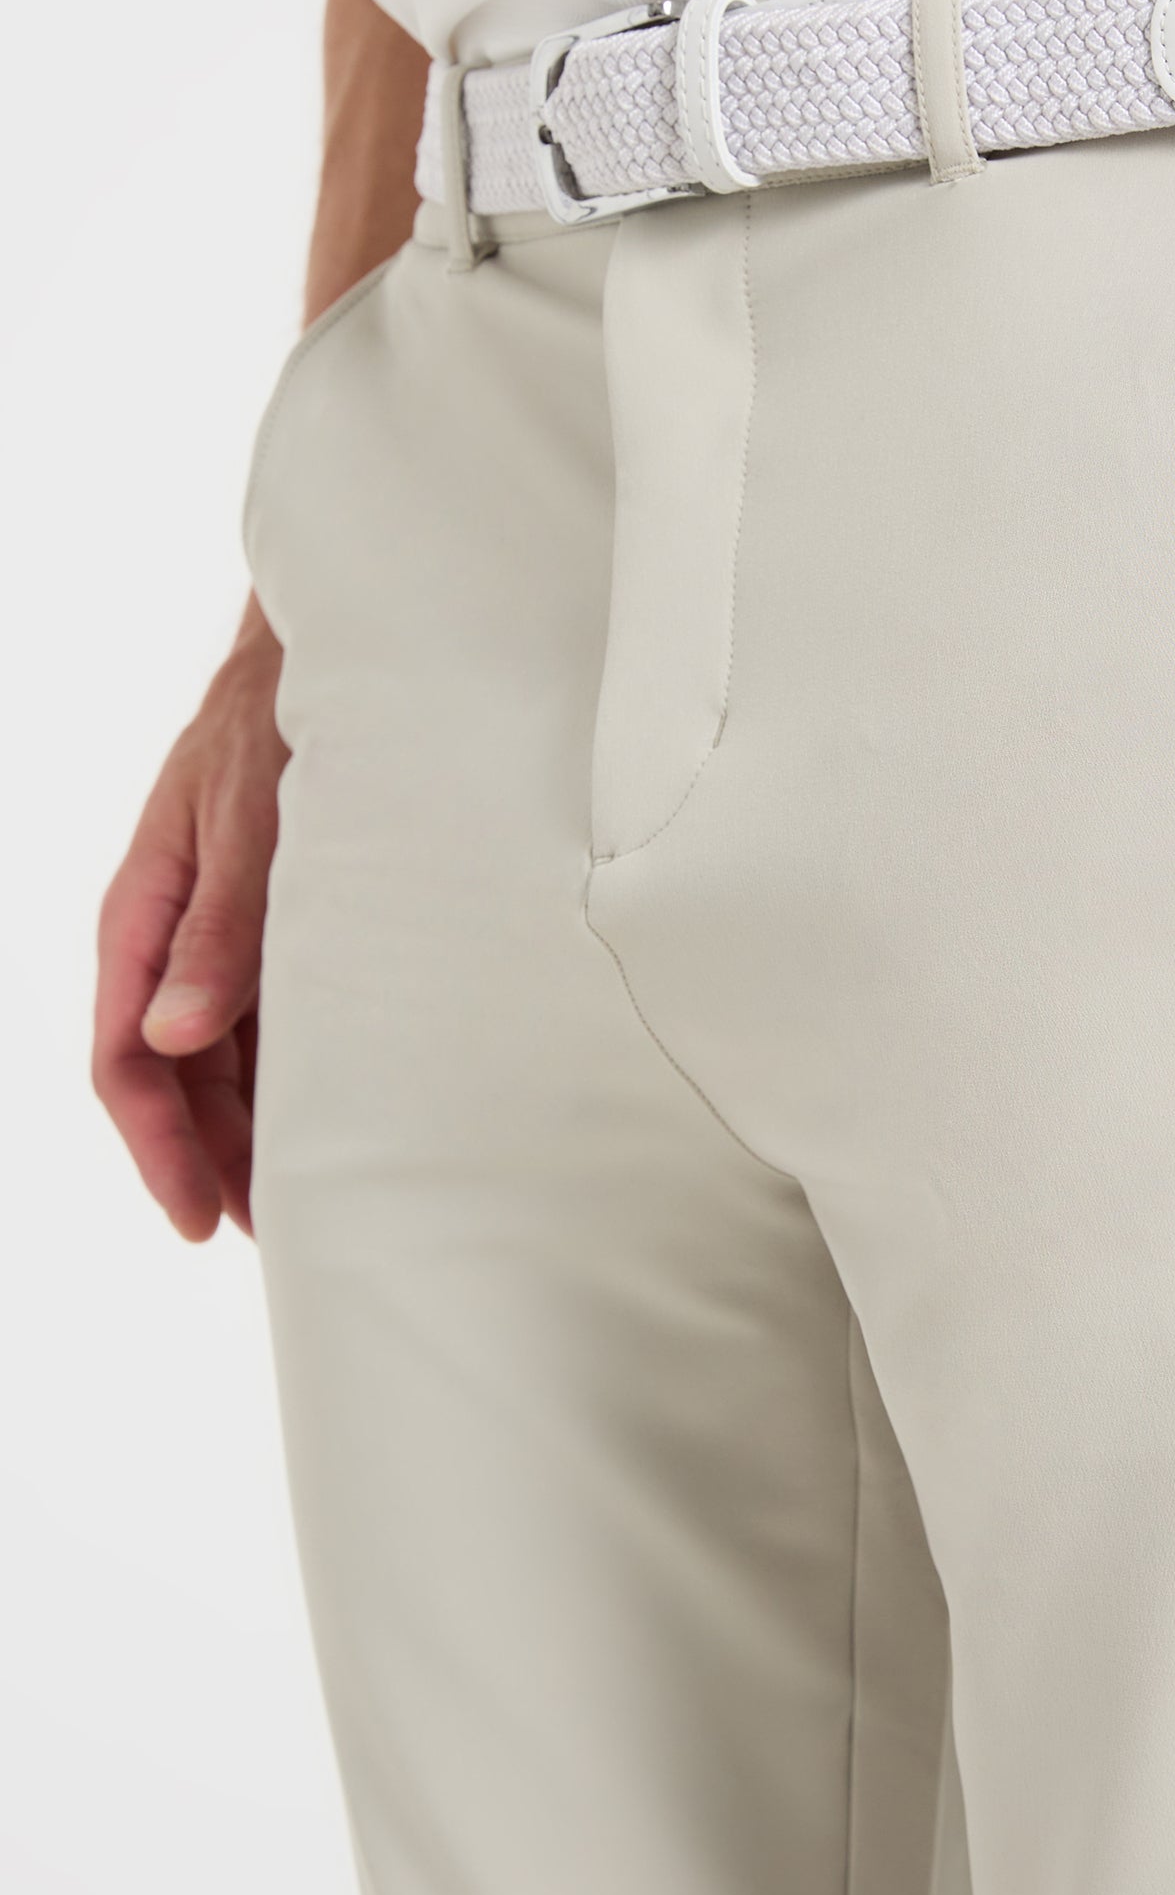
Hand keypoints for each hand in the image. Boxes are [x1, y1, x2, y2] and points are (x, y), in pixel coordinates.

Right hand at [92, 604, 286, 1240]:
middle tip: (260, 1232)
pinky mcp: (270, 926)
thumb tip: (173, 1037)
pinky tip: (328, 1111)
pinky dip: (284, 1071)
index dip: (159, 1148)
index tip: (200, 1218)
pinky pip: (264, 1018)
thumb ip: (221, 930)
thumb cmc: (274, 728)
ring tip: (298, 1196)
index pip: (126, 1062)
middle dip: (208, 1158)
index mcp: (140, 918)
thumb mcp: (248, 825)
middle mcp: (171, 937)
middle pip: (171, 1075)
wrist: (323, 661)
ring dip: (250, 1126)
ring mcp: (218, 934)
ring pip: (218, 1056)